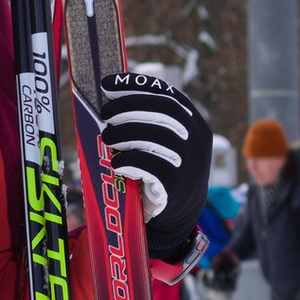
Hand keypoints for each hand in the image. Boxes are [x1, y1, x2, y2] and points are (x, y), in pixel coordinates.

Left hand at [98, 72, 212, 257]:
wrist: (180, 215)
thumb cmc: (165, 170)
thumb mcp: (168, 142)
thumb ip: (153, 121)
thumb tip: (113, 97)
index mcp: (194, 122)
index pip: (166, 94)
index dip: (135, 86)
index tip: (107, 84)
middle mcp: (196, 138)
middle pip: (160, 110)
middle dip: (126, 107)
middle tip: (103, 114)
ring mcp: (189, 161)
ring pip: (153, 136)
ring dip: (123, 133)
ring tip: (107, 138)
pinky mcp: (176, 184)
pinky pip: (147, 166)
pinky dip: (127, 162)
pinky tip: (117, 164)